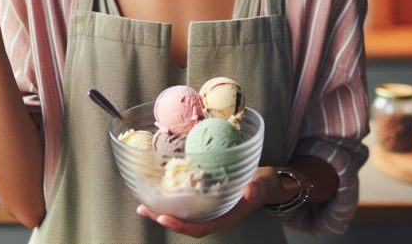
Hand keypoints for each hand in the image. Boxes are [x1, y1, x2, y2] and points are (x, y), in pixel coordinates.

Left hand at [136, 166, 295, 237]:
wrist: (267, 182)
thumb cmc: (265, 185)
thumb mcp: (264, 184)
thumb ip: (259, 188)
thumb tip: (250, 191)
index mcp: (225, 217)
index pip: (200, 228)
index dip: (181, 226)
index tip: (164, 218)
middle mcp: (214, 215)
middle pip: (185, 223)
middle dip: (163, 218)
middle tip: (144, 208)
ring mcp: (209, 208)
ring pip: (183, 213)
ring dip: (163, 209)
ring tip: (144, 202)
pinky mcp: (206, 197)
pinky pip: (186, 201)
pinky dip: (172, 197)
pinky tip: (160, 189)